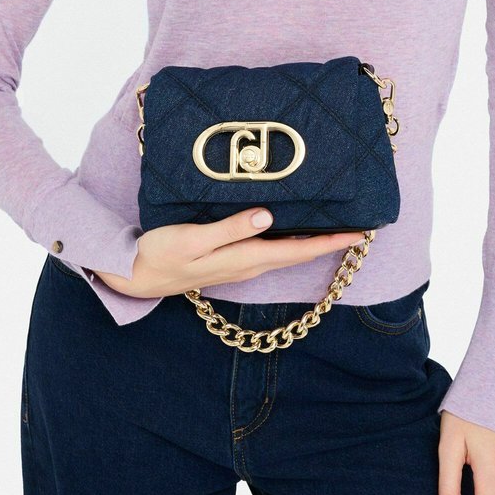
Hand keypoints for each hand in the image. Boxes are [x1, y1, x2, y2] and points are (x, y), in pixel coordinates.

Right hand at [92, 208, 365, 298]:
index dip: (330, 241)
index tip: (360, 232)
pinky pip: (271, 250)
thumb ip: (230, 228)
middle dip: (330, 241)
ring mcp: (240, 265)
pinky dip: (290, 240)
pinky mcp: (230, 260)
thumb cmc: (161, 254)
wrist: (135, 277)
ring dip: (312, 241)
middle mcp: (249, 264)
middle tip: (360, 225)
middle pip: (299, 252)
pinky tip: (292, 227)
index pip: (298, 250)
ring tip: (336, 224)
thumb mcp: (193, 239)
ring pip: (286, 252)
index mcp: (245, 259)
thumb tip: (268, 217)